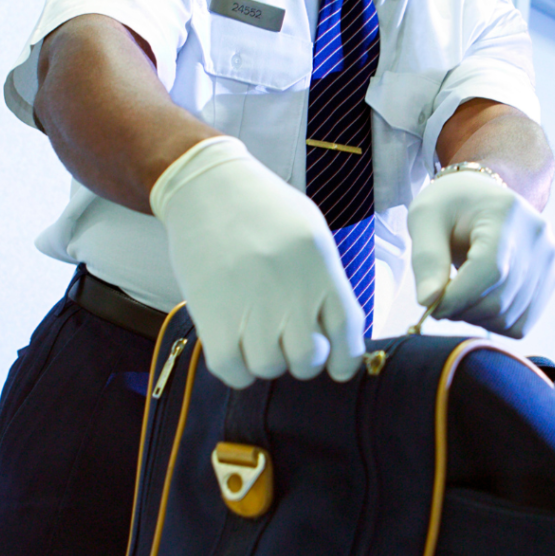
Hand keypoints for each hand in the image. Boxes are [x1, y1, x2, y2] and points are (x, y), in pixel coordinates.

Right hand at [151, 137, 365, 387]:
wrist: (207, 185)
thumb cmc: (263, 208)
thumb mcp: (311, 232)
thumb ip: (326, 278)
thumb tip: (337, 331)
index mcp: (320, 268)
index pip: (347, 332)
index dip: (345, 359)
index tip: (338, 367)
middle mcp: (291, 290)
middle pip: (308, 359)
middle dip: (303, 360)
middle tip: (291, 345)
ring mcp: (251, 303)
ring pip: (270, 367)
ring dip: (267, 361)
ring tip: (258, 338)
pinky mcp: (212, 314)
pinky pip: (232, 370)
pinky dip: (237, 369)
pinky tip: (235, 347)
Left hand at [407, 170, 554, 337]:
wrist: (478, 196)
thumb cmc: (448, 205)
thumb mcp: (425, 218)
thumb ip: (427, 259)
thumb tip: (429, 301)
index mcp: (506, 213)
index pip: (490, 270)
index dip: (458, 297)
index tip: (431, 305)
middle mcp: (537, 237)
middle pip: (500, 299)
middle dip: (461, 309)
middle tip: (438, 299)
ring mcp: (549, 259)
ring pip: (510, 317)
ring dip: (475, 317)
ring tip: (457, 295)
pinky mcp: (551, 278)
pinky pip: (522, 322)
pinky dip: (494, 322)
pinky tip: (477, 302)